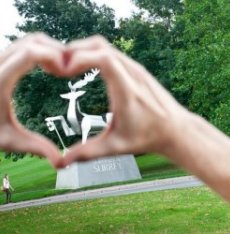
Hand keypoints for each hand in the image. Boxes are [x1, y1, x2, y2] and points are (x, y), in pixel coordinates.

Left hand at [0, 33, 65, 166]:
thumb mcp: (9, 141)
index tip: (68, 69)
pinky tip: (50, 68)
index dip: (54, 55)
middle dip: (56, 50)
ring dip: (49, 49)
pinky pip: (24, 47)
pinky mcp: (2, 62)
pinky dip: (41, 51)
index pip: (29, 53)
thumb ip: (37, 148)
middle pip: (32, 41)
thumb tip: (60, 162)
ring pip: (28, 41)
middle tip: (70, 68)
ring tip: (63, 68)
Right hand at [61, 35, 190, 165]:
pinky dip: (97, 54)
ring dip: (85, 50)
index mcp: (126, 90)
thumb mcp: (117, 147)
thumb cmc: (150, 137)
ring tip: (68, 65)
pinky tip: (87, 66)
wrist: (176, 130)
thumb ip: (89, 153)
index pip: (103, 58)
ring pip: (107, 47)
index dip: (79, 58)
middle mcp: (133, 74)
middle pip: (100, 46)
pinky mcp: (138, 70)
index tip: (63, 70)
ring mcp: (136, 69)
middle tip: (58, 65)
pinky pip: (114, 53)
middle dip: (75, 50)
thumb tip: (64, 161)